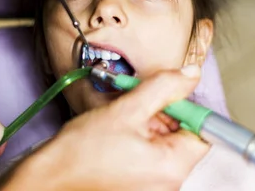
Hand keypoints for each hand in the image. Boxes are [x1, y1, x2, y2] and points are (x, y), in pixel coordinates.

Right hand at [0, 66, 209, 190]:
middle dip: (165, 114)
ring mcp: (155, 185)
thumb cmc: (81, 152)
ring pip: (167, 143)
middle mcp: (169, 182)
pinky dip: (142, 138)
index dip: (188, 108)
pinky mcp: (142, 184)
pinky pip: (154, 155)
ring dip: (151, 124)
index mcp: (172, 167)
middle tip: (140, 104)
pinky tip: (122, 133)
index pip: (204, 132)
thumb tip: (190, 74)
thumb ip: (164, 87)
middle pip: (184, 136)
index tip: (172, 95)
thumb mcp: (127, 108)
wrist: (51, 176)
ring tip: (125, 120)